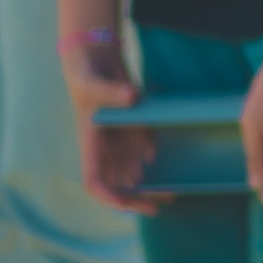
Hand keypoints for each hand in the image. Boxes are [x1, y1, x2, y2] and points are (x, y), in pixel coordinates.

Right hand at [60, 38, 158, 212]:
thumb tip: (132, 97)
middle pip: (118, 185)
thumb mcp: (95, 83)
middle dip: (138, 198)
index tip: (127, 202)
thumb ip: (112, 91)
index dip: (109, 196)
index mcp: (92, 145)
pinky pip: (145, 152)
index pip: (94, 181)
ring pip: (134, 173)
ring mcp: (120, 141)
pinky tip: (175, 167)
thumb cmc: (87, 74)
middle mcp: (106, 149)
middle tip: (162, 203)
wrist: (96, 59)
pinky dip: (157, 162)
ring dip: (151, 185)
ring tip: (173, 193)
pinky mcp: (133, 129)